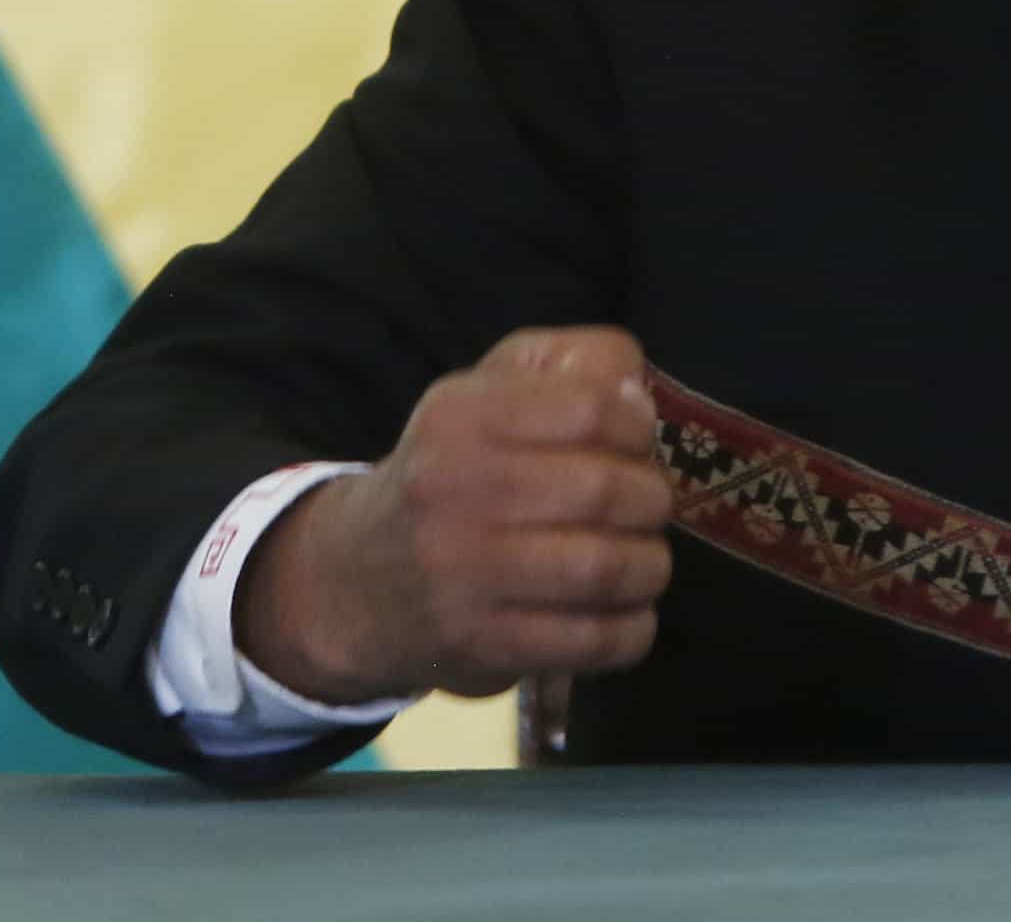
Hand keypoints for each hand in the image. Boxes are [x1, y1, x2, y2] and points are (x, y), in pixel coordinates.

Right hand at [236, 325, 673, 703]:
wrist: (358, 579)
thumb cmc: (451, 472)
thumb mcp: (489, 392)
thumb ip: (572, 366)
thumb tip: (637, 392)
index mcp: (460, 416)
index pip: (591, 409)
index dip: (637, 427)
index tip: (638, 443)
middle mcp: (454, 491)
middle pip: (605, 491)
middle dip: (651, 499)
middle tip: (647, 507)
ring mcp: (463, 576)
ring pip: (604, 569)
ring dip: (649, 565)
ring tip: (643, 560)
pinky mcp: (480, 644)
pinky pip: (592, 640)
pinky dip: (631, 629)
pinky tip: (625, 612)